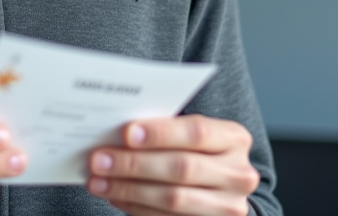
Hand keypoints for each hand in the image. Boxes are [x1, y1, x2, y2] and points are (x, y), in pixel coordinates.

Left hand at [86, 115, 259, 215]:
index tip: (126, 133)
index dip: (161, 133)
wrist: (222, 188)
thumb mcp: (193, 136)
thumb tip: (116, 132)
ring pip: (173, 198)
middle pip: (182, 168)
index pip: (197, 132)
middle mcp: (238, 174)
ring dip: (128, 189)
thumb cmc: (198, 152)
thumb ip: (166, 132)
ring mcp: (229, 206)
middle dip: (135, 164)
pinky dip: (135, 206)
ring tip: (99, 181)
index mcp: (235, 139)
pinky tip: (115, 196)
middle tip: (99, 159)